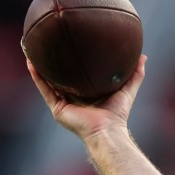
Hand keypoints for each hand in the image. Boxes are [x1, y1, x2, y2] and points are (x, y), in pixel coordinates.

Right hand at [26, 54, 146, 141]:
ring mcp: (64, 104)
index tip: (70, 45)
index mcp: (87, 94)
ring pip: (48, 82)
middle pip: (60, 77)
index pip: (77, 75)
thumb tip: (143, 57)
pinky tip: (31, 62)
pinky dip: (37, 76)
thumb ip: (135, 75)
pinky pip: (45, 89)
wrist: (107, 130)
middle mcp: (73, 98)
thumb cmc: (118, 114)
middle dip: (53, 63)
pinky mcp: (58, 109)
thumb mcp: (127, 90)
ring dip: (39, 67)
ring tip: (31, 50)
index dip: (73, 62)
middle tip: (47, 44)